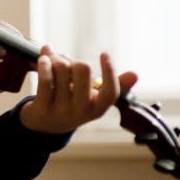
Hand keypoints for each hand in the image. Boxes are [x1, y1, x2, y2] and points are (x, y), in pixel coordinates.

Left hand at [19, 45, 138, 133]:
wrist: (43, 125)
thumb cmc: (71, 103)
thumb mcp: (91, 98)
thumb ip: (110, 84)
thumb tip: (136, 74)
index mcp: (98, 108)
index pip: (111, 92)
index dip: (110, 71)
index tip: (104, 53)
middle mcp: (82, 111)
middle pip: (82, 69)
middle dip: (71, 59)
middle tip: (63, 62)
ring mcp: (62, 111)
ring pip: (61, 68)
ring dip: (54, 59)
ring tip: (50, 61)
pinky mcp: (43, 108)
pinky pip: (45, 78)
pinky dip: (44, 63)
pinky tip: (43, 59)